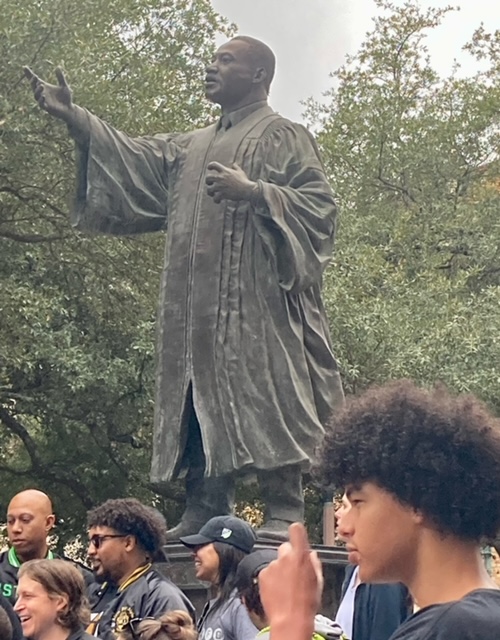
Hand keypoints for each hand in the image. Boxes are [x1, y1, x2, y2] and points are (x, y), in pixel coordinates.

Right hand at [23, 67, 73, 122]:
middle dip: (33, 82)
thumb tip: (58, 66)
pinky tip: (43, 96)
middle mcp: (42, 93)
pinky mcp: (47, 108)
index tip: (24, 67)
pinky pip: (41, 104)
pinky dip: (41, 100)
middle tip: (35, 77)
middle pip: (33, 87)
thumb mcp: (64, 86)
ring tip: (41, 85)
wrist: (70, 110)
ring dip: (37, 91)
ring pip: (36, 96)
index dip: (29, 74)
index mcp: (45, 87)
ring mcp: (44, 101)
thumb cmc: (66, 98)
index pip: (35, 80)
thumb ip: (61, 77)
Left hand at [205, 161, 255, 203]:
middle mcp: (221, 177)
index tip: (209, 168)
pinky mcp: (223, 194)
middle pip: (208, 178)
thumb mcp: (240, 172)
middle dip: (207, 181)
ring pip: (209, 189)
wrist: (247, 190)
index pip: (214, 164)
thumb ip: (236, 167)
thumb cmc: (244, 181)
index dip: (210, 166)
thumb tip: (234, 164)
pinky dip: (216, 200)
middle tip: (210, 184)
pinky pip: (215, 198)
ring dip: (210, 192)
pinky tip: (218, 201)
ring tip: (212, 194)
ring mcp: (221, 186)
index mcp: (225, 171)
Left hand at [259, 523, 322, 638]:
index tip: (296, 533)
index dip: (296, 531)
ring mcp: (272, 565)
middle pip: (285, 548)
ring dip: (280, 570)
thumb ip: (314, 563)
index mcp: (301, 556)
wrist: (290, 620)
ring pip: (276, 562)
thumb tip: (311, 555)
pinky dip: (271, 579)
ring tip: (285, 587)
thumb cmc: (307, 604)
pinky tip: (277, 591)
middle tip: (292, 572)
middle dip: (288, 556)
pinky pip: (268, 571)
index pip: (296, 530)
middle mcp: (285, 557)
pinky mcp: (262, 574)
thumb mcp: (318, 582)